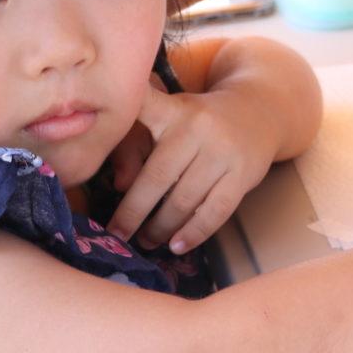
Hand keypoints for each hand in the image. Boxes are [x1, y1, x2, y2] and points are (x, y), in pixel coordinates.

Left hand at [106, 84, 276, 253]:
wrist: (260, 112)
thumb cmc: (203, 120)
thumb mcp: (175, 112)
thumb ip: (143, 139)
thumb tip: (119, 185)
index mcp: (175, 110)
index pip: (146, 107)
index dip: (126, 116)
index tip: (91, 126)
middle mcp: (198, 128)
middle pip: (158, 177)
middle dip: (133, 211)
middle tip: (116, 235)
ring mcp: (223, 152)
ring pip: (185, 200)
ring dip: (161, 227)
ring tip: (146, 241)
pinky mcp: (243, 174)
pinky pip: (215, 211)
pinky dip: (194, 233)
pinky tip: (177, 245)